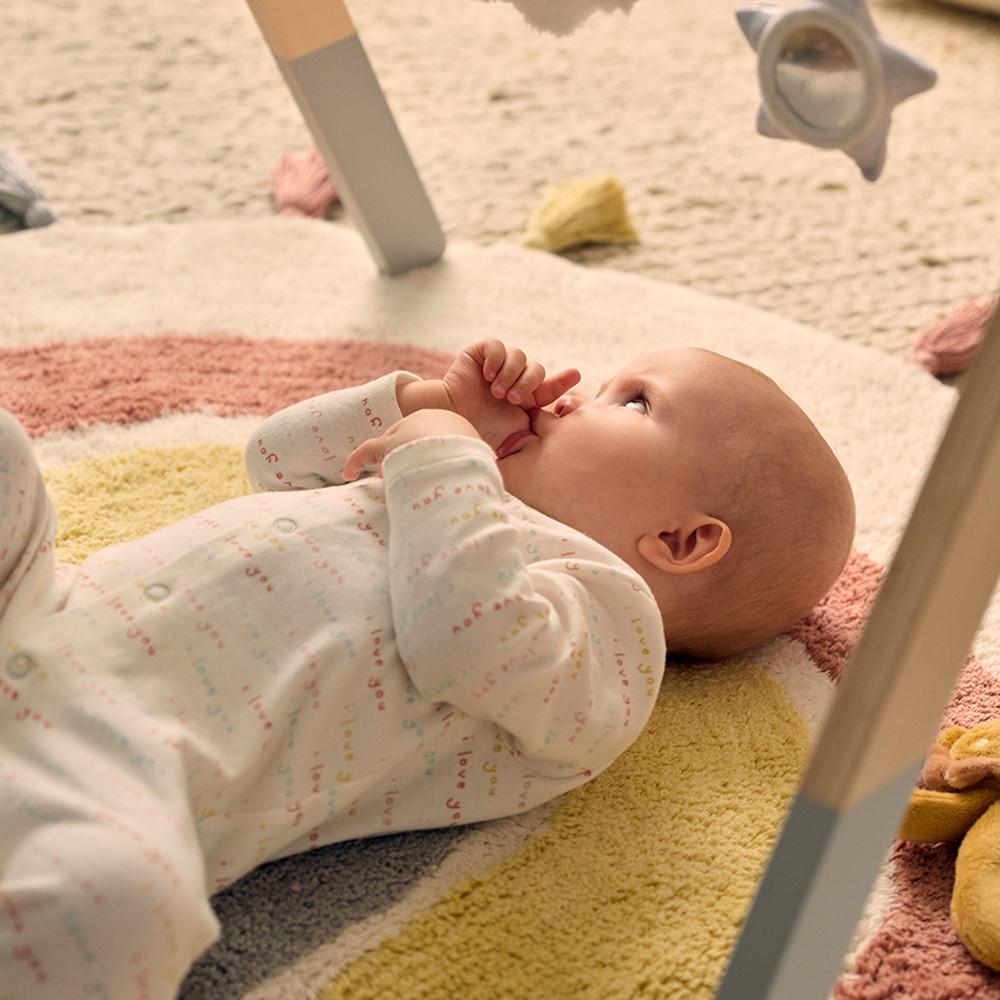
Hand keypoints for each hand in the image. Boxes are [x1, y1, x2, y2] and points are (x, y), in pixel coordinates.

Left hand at [341, 409, 478, 480]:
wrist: (460, 459)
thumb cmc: (475, 465)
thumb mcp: (483, 462)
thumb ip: (477, 468)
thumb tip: (482, 486)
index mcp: (451, 421)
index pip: (433, 433)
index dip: (428, 451)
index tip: (431, 469)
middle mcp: (425, 419)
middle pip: (409, 437)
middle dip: (406, 454)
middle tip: (408, 476)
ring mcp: (404, 431)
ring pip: (389, 445)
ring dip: (386, 460)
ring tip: (386, 478)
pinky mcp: (385, 446)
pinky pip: (366, 453)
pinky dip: (356, 461)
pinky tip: (349, 472)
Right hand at [439, 341, 579, 448]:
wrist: (454, 420)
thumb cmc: (483, 431)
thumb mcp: (518, 431)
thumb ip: (538, 424)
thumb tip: (559, 427)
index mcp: (523, 398)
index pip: (548, 386)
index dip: (562, 380)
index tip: (575, 375)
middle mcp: (511, 379)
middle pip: (536, 368)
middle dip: (528, 383)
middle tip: (512, 398)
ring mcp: (496, 365)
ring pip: (519, 356)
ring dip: (510, 374)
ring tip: (496, 391)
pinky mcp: (479, 353)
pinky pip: (497, 346)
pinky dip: (496, 360)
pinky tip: (487, 376)